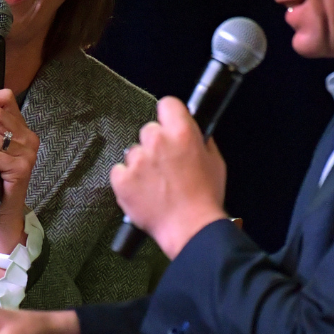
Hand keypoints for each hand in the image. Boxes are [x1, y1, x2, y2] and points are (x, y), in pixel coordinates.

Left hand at [111, 96, 227, 258]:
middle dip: (155, 145)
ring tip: (156, 185)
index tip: (170, 125)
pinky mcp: (122, 179)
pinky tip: (143, 192)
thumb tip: (193, 132)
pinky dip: (128, 181)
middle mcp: (157, 142)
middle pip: (149, 130)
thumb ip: (201, 141)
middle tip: (165, 165)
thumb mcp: (215, 161)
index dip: (169, 116)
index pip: (167, 103)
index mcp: (182, 133)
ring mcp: (137, 160)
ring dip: (141, 164)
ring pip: (133, 152)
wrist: (190, 229)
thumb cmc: (205, 199)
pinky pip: (119, 171)